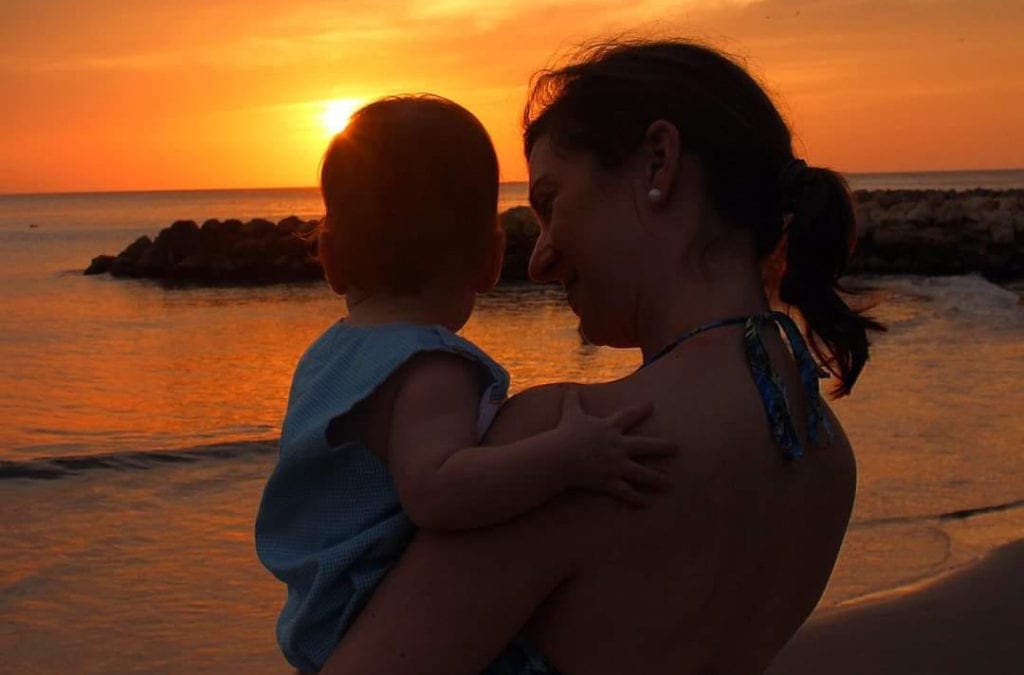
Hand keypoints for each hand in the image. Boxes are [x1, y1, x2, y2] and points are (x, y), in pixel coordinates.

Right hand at [555, 387, 677, 506]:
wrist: (561, 455)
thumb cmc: (566, 433)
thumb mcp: (570, 413)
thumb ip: (572, 400)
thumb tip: (568, 388)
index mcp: (610, 429)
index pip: (629, 416)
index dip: (641, 409)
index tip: (652, 405)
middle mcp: (618, 446)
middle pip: (645, 446)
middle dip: (662, 447)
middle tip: (677, 448)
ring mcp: (616, 465)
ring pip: (641, 473)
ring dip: (656, 479)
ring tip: (669, 484)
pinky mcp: (609, 481)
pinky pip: (626, 492)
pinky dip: (636, 498)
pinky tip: (646, 503)